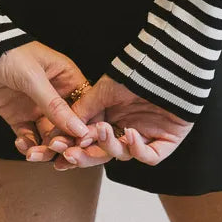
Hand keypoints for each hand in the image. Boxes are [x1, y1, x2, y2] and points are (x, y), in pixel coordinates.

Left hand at [0, 41, 98, 152]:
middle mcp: (55, 95)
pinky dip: (27, 145)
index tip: (83, 144)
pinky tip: (21, 144)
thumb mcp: (34, 78)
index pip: (85, 107)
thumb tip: (79, 129)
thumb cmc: (10, 53)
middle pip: (68, 126)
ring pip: (48, 136)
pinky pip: (28, 137)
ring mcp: (37, 107)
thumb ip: (55, 106)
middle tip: (54, 150)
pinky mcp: (18, 116)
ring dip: (44, 148)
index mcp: (67, 79)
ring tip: (33, 153)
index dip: (86, 127)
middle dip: (63, 142)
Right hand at [18, 71, 193, 169]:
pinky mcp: (166, 143)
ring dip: (110, 146)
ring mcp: (146, 138)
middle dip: (84, 157)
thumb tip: (62, 128)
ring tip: (103, 130)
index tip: (54, 151)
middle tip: (69, 156)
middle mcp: (126, 130)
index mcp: (111, 119)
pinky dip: (138, 150)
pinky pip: (149, 156)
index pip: (88, 142)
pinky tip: (130, 134)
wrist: (167, 64)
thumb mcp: (103, 89)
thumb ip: (84, 109)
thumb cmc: (135, 71)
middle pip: (102, 154)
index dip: (72, 148)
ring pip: (123, 155)